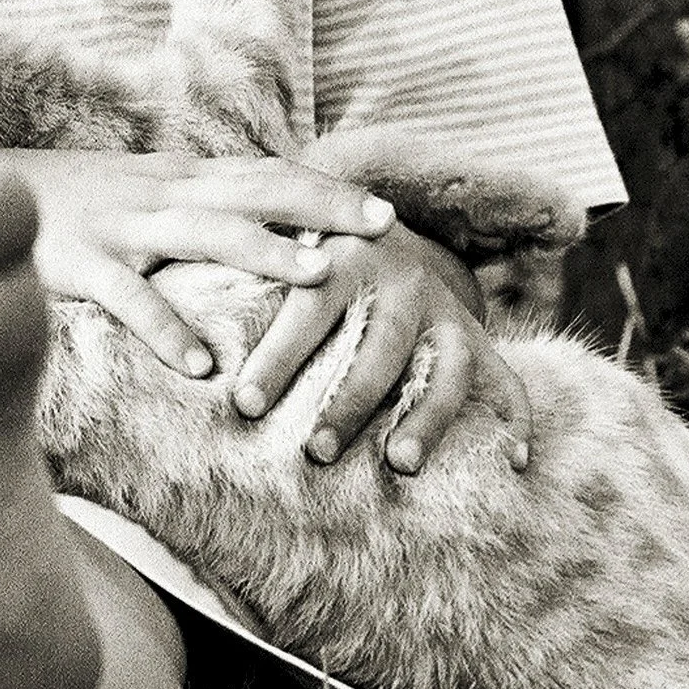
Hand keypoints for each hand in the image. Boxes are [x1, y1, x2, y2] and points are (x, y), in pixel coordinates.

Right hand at [0, 148, 396, 378]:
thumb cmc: (67, 207)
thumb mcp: (137, 197)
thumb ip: (193, 208)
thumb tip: (261, 227)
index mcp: (177, 179)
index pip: (266, 175)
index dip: (327, 189)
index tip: (387, 210)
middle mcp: (159, 194)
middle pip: (255, 192)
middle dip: (323, 207)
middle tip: (385, 228)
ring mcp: (121, 226)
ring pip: (205, 233)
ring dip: (266, 252)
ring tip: (320, 277)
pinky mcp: (79, 264)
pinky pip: (130, 298)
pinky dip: (167, 330)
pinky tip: (202, 367)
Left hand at [231, 222, 532, 473]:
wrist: (372, 224)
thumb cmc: (300, 261)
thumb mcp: (272, 258)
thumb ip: (233, 290)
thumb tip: (173, 346)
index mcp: (338, 259)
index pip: (305, 312)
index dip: (276, 358)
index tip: (242, 405)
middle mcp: (399, 281)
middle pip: (378, 345)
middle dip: (348, 400)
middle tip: (317, 451)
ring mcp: (443, 311)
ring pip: (444, 366)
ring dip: (424, 416)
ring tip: (397, 464)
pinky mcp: (476, 336)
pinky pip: (507, 379)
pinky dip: (516, 419)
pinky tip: (514, 463)